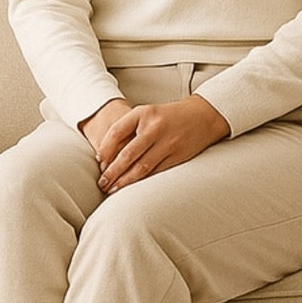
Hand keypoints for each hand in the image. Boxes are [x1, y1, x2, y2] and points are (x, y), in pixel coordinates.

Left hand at [87, 95, 230, 192]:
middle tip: (102, 183)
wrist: (202, 116)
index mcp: (144, 113)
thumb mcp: (147, 114)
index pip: (117, 132)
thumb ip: (128, 129)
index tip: (99, 162)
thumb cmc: (168, 117)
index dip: (105, 149)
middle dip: (112, 172)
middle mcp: (155, 127)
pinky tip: (133, 187)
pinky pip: (156, 172)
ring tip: (113, 189)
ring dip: (126, 181)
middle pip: (128, 154)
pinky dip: (143, 181)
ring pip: (142, 167)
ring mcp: (168, 143)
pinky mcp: (178, 156)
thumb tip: (106, 156)